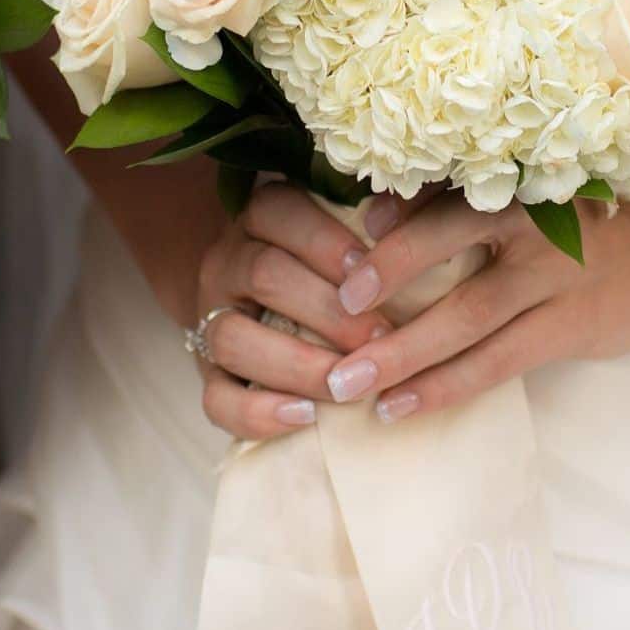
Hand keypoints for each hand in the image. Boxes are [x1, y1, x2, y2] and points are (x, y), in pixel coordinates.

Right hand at [190, 185, 393, 439]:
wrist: (268, 307)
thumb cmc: (330, 271)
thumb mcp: (341, 239)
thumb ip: (369, 240)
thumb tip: (421, 250)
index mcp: (258, 221)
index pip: (278, 212)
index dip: (324, 241)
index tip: (369, 269)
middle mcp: (227, 265)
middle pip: (263, 275)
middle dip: (327, 310)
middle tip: (380, 337)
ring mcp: (211, 322)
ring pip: (233, 339)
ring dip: (297, 364)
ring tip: (347, 384)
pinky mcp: (208, 376)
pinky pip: (216, 401)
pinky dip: (259, 413)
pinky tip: (307, 416)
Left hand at [314, 190, 629, 424]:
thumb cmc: (555, 222)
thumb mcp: (508, 196)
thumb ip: (442, 201)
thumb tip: (371, 217)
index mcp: (514, 182)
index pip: (446, 202)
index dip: (393, 234)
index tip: (343, 270)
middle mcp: (538, 224)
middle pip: (455, 254)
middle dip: (388, 290)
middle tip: (335, 321)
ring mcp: (557, 278)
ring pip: (470, 320)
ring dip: (406, 356)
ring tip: (350, 386)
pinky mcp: (569, 327)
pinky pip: (497, 363)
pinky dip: (445, 386)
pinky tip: (400, 405)